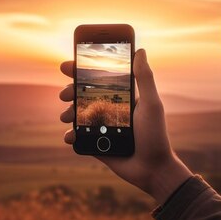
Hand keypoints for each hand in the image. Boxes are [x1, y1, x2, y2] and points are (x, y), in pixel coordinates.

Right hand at [59, 48, 192, 204]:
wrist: (152, 169)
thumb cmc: (156, 135)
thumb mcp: (151, 104)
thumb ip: (145, 78)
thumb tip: (140, 50)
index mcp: (122, 98)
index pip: (99, 79)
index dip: (82, 71)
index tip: (68, 65)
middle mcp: (110, 110)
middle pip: (83, 95)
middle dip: (70, 91)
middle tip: (64, 93)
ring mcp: (102, 128)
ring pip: (78, 115)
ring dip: (67, 112)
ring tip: (65, 116)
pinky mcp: (96, 145)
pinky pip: (78, 138)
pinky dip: (70, 136)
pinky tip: (69, 136)